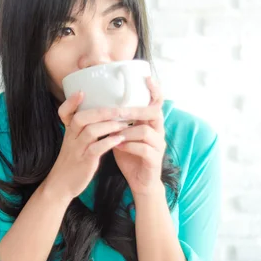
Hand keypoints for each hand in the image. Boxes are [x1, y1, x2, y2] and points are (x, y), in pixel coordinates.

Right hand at [45, 91, 130, 200]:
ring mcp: (76, 150)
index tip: (81, 92)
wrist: (61, 185)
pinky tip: (120, 139)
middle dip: (102, 111)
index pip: (64, 113)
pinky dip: (108, 142)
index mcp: (69, 132)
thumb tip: (103, 116)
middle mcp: (71, 138)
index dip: (71, 102)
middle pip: (81, 118)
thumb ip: (85, 129)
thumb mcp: (74, 143)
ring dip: (109, 125)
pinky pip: (96, 149)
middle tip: (121, 108)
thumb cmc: (72, 161)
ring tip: (125, 123)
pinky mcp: (84, 162)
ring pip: (90, 131)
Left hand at [112, 77, 165, 197]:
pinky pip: (144, 149)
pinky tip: (117, 147)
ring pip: (146, 131)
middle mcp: (158, 132)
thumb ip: (119, 121)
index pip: (157, 102)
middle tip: (118, 111)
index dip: (154, 90)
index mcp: (151, 123)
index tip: (146, 77)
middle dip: (135, 110)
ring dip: (127, 131)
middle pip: (154, 112)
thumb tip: (102, 104)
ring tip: (113, 133)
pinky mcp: (154, 160)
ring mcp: (158, 146)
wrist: (139, 182)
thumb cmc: (130, 155)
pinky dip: (128, 146)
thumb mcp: (123, 134)